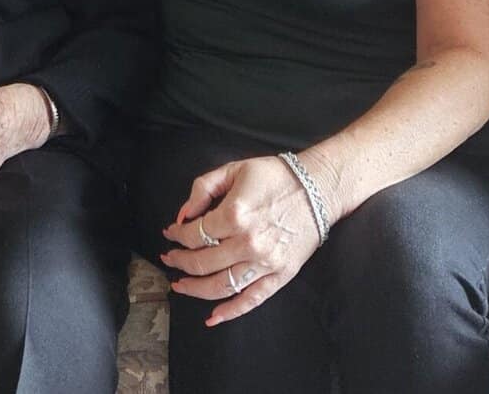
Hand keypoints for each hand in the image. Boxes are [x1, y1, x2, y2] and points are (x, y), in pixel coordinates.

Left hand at [158, 154, 324, 326]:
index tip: (170, 234)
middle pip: (202, 263)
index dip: (177, 235)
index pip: (194, 234)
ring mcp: (265, 262)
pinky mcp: (280, 275)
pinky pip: (251, 300)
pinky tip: (212, 318)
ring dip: (195, 289)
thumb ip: (204, 188)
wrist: (318, 189)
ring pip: (221, 286)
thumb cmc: (275, 176)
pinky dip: (230, 312)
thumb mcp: (235, 169)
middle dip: (179, 262)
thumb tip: (183, 215)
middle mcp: (248, 243)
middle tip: (169, 258)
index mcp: (235, 214)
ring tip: (180, 285)